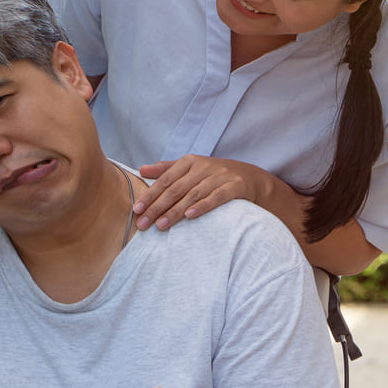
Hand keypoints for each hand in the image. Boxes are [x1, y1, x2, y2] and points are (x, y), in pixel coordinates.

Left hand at [134, 155, 271, 230]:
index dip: (150, 195)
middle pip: (176, 189)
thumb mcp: (191, 168)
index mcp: (190, 162)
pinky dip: (203, 206)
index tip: (136, 210)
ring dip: (175, 211)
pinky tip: (190, 216)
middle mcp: (203, 167)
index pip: (165, 180)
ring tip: (161, 226)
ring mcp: (220, 176)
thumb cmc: (214, 175)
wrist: (251, 177)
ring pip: (193, 195)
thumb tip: (141, 170)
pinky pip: (217, 197)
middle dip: (157, 207)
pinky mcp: (235, 186)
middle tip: (143, 224)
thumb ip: (166, 169)